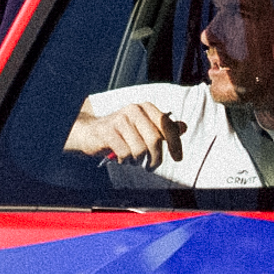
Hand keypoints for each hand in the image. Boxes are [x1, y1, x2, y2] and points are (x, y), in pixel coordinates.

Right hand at [73, 102, 187, 167]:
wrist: (90, 132)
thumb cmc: (120, 132)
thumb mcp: (143, 127)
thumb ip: (162, 128)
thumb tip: (183, 127)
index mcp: (145, 107)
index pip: (167, 125)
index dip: (175, 143)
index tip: (178, 158)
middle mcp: (134, 110)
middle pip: (155, 140)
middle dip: (156, 158)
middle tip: (152, 166)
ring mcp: (119, 120)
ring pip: (140, 149)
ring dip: (139, 161)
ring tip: (133, 160)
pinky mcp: (108, 132)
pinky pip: (125, 154)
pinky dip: (125, 161)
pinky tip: (122, 158)